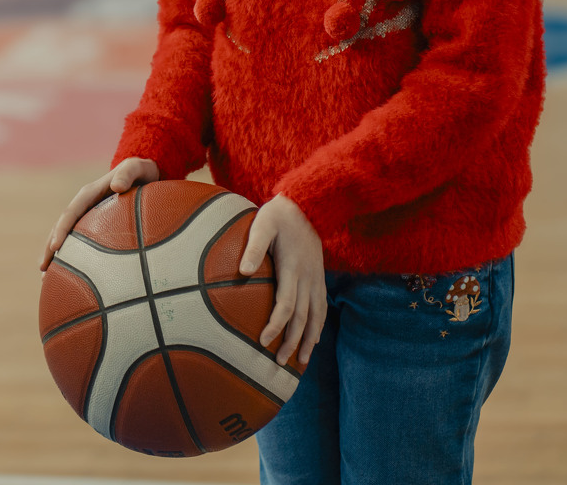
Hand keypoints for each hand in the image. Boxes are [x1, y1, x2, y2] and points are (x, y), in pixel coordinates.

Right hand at [39, 158, 159, 271]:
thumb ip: (128, 173)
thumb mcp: (137, 168)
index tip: (55, 246)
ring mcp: (86, 217)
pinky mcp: (93, 226)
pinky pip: (79, 242)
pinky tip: (71, 275)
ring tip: (48, 278)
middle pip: (61, 228)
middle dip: (50, 248)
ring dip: (55, 255)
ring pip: (66, 237)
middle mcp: (83, 206)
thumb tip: (116, 186)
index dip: (61, 229)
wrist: (144, 175)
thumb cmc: (141, 172)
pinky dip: (72, 257)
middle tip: (43, 269)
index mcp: (89, 194)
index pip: (71, 212)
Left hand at [238, 194, 325, 365]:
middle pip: (302, 317)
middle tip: (280, 363)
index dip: (276, 326)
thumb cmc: (279, 214)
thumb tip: (243, 271)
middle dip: (291, 342)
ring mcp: (316, 278)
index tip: (264, 342)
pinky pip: (322, 306)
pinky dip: (319, 325)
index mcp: (292, 267)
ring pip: (316, 316)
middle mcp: (308, 277)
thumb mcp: (262, 224)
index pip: (286, 305)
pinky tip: (314, 339)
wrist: (309, 204)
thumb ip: (254, 247)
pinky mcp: (319, 276)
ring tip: (301, 361)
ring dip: (308, 340)